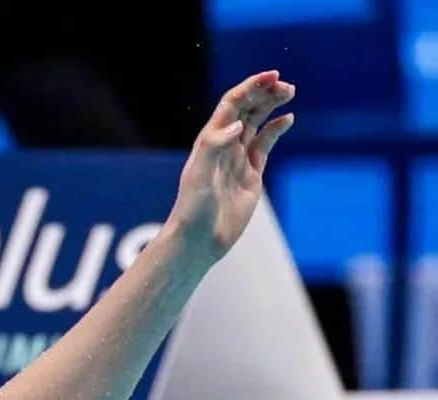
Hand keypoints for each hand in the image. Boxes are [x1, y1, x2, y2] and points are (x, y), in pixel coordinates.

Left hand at [167, 71, 294, 262]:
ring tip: (289, 92)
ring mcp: (238, 160)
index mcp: (210, 141)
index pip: (231, 104)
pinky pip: (265, 145)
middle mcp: (224, 146)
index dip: (250, 87)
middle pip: (246, 109)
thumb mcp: (199, 177)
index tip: (271, 76)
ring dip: (271, 105)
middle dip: (264, 92)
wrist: (198, 240)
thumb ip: (214, 146)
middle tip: (285, 85)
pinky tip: (288, 119)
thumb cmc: (193, 210)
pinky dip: (276, 130)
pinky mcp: (251, 176)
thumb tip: (237, 124)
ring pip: (256, 123)